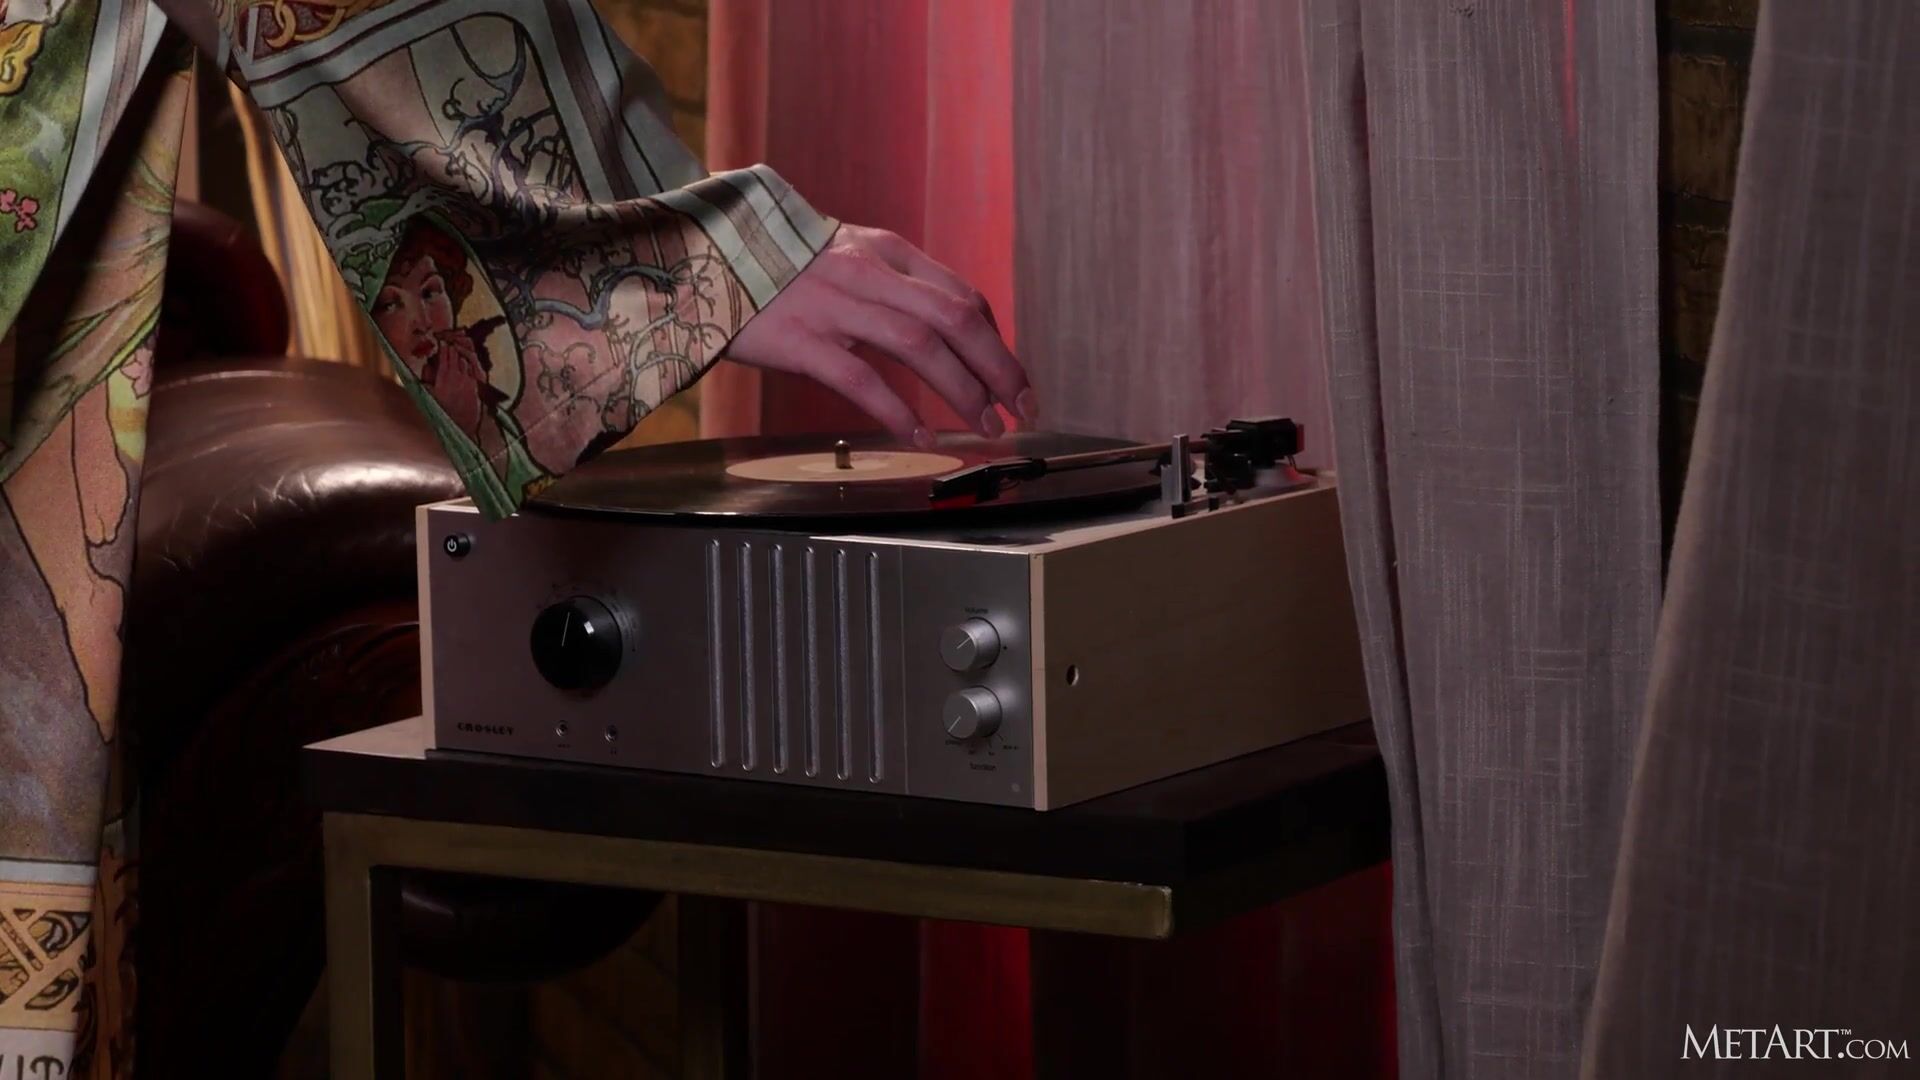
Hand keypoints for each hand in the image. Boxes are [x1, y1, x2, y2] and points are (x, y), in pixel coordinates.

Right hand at [723, 224, 1036, 445]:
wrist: (702, 258)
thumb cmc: (777, 271)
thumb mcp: (845, 261)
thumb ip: (894, 287)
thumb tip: (947, 330)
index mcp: (884, 251)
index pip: (961, 295)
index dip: (997, 341)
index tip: (1014, 379)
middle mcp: (867, 271)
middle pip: (955, 317)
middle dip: (998, 367)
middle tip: (1020, 407)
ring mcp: (833, 304)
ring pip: (919, 345)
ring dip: (961, 390)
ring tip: (984, 424)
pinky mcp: (799, 339)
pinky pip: (861, 378)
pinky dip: (896, 409)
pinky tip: (919, 434)